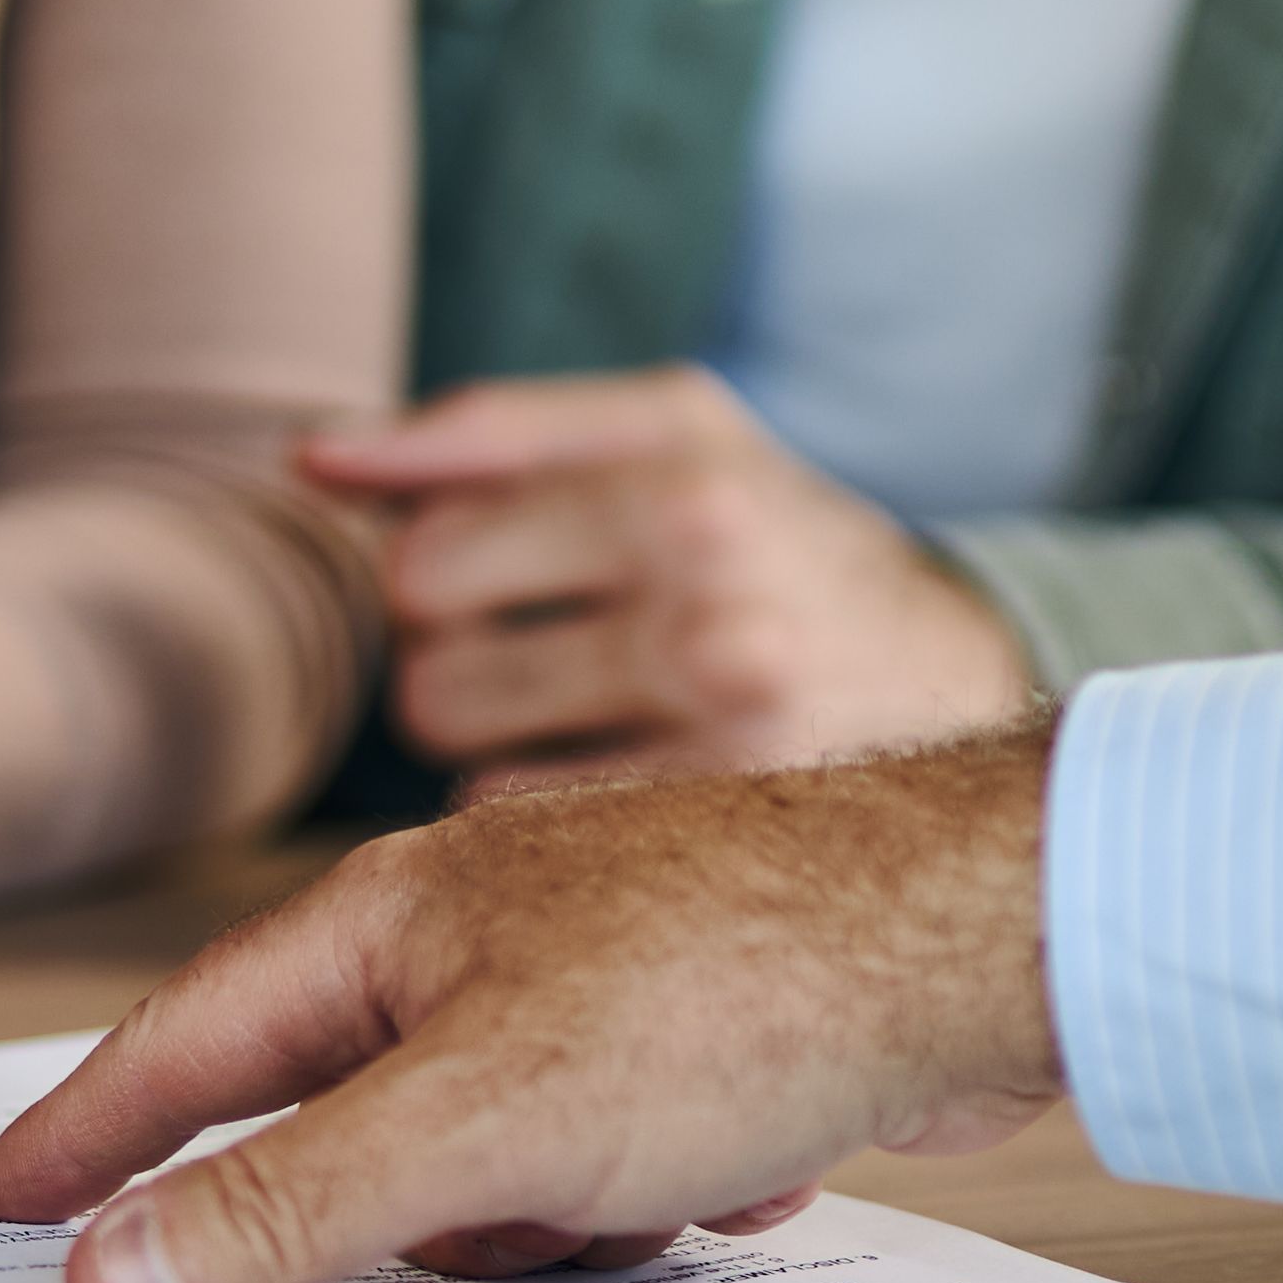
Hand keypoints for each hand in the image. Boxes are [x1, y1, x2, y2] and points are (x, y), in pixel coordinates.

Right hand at [0, 730, 1068, 1282]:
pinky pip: (610, 1175)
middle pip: (343, 1122)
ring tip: (646, 1190)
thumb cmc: (739, 983)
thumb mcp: (479, 1128)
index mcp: (385, 921)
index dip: (89, 1135)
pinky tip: (735, 1177)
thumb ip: (285, 1209)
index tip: (5, 1205)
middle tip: (438, 1254)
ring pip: (489, 1170)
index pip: (185, 1043)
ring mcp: (587, 988)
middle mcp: (474, 938)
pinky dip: (657, 1202)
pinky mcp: (693, 1045)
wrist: (986, 942)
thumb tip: (109, 1282)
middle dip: (396, 1213)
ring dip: (554, 1218)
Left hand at [295, 369, 1034, 791]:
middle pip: (431, 681)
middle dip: (455, 673)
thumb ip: (488, 433)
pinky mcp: (728, 845)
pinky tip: (613, 798)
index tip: (501, 587)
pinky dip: (543, 829)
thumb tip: (313, 455)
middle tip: (537, 666)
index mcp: (682, 491)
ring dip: (493, 758)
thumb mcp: (672, 434)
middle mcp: (710, 615)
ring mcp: (725, 746)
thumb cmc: (790, 542)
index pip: (425, 560)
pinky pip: (533, 848)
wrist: (969, 680)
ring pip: (471, 779)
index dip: (436, 580)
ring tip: (581, 729)